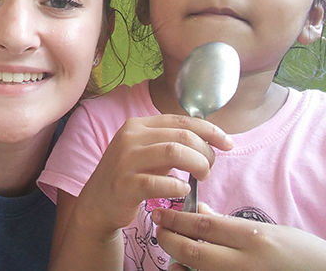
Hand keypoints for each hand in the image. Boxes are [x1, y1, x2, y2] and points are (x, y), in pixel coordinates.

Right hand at [72, 114, 232, 239]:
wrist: (97, 204)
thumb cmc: (130, 177)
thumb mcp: (148, 153)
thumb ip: (171, 143)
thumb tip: (210, 139)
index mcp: (137, 125)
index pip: (181, 120)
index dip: (210, 131)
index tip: (228, 143)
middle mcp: (130, 137)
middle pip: (182, 136)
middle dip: (205, 151)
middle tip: (209, 168)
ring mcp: (125, 160)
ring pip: (173, 152)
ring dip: (197, 165)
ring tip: (201, 177)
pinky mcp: (125, 184)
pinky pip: (160, 182)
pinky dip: (178, 187)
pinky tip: (182, 191)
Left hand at [153, 203, 325, 270]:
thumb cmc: (302, 254)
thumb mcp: (271, 232)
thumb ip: (231, 225)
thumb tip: (199, 212)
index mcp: (253, 239)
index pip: (204, 225)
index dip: (176, 219)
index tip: (160, 214)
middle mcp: (246, 263)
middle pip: (193, 251)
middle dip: (169, 240)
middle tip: (160, 232)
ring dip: (178, 264)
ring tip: (173, 256)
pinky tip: (188, 270)